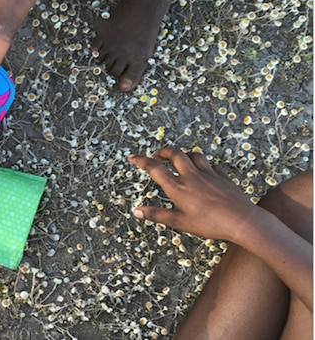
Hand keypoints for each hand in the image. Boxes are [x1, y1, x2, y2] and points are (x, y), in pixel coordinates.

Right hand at [129, 148, 261, 242]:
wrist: (242, 221)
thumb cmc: (210, 224)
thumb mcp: (180, 222)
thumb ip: (157, 215)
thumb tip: (136, 211)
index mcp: (178, 187)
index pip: (155, 168)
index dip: (141, 160)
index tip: (133, 157)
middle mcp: (192, 176)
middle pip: (175, 154)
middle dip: (163, 152)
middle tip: (157, 156)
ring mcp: (209, 175)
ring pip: (194, 155)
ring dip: (184, 155)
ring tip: (179, 160)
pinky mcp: (223, 177)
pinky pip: (211, 165)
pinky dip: (204, 165)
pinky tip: (204, 171)